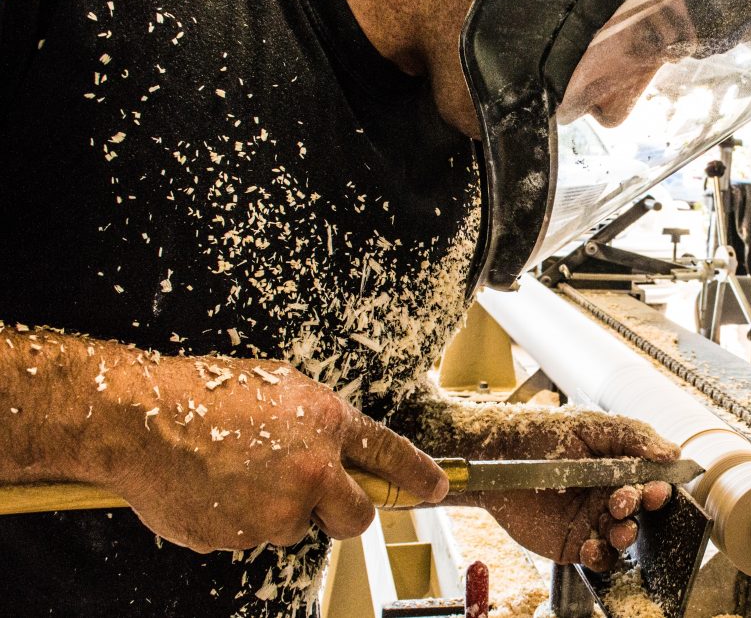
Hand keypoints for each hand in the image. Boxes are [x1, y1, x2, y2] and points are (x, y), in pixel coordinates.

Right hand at [87, 352, 447, 551]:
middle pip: (356, 516)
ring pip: (296, 526)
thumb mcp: (281, 388)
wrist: (139, 419)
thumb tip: (340, 449)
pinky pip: (253, 536)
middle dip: (345, 513)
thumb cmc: (204, 395)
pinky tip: (215, 489)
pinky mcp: (242, 536)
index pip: (390, 454)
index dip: (417, 475)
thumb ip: (320, 422)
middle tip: (317, 498)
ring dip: (277, 511)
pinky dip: (239, 521)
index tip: (436, 488)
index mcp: (327, 423)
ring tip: (237, 474)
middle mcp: (311, 470)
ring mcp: (277, 509)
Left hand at [445, 405, 679, 570]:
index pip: (650, 482)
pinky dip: (602, 557)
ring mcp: (591, 521)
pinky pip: (598, 558)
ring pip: (623, 537)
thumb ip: (633, 437)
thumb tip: (673, 451)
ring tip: (618, 527)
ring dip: (627, 535)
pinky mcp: (571, 543)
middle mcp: (608, 496)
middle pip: (640, 511)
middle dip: (640, 508)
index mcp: (618, 468)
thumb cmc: (544, 434)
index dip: (659, 488)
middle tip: (625, 500)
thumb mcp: (592, 426)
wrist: (498, 454)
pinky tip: (593, 547)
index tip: (658, 488)